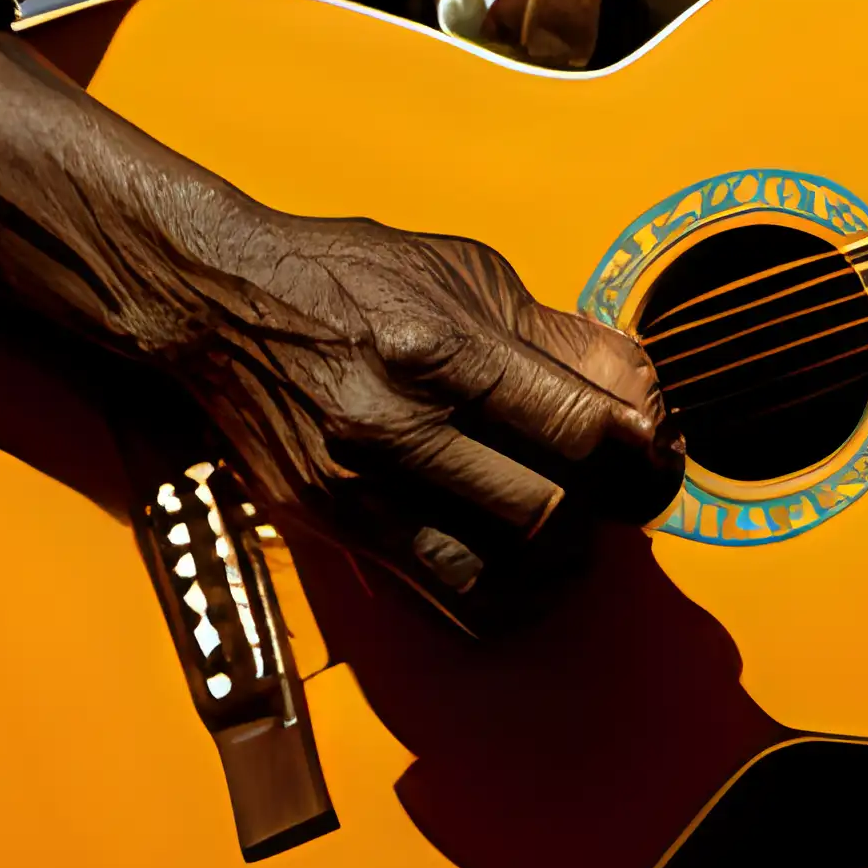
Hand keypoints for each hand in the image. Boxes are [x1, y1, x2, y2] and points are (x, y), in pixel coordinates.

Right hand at [128, 191, 683, 641]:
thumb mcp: (464, 272)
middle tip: (612, 492)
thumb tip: (641, 401)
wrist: (219, 302)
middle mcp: (395, 425)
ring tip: (569, 532)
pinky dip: (501, 595)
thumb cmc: (351, 278)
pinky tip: (519, 564)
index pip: (578, 429)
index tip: (649, 450)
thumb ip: (560, 337)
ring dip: (557, 564)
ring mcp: (358, 486)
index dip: (638, 452)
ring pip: (500, 572)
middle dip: (602, 510)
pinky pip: (443, 596)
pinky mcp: (334, 526)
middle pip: (548, 513)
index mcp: (439, 347)